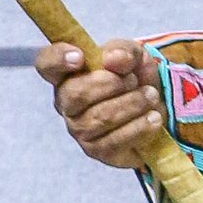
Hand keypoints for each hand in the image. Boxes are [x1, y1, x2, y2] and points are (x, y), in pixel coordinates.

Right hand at [34, 39, 163, 171]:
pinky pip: (115, 141)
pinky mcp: (98, 151)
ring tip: (150, 96)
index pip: (46, 64)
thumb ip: (123, 50)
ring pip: (100, 117)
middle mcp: (67, 104)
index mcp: (68, 74)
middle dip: (111, 84)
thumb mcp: (133, 55)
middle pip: (75, 94)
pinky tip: (153, 118)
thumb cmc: (134, 77)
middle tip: (134, 80)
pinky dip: (140, 127)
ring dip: (132, 103)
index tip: (80, 57)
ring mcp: (80, 130)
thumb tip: (113, 59)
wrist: (155, 108)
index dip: (57, 59)